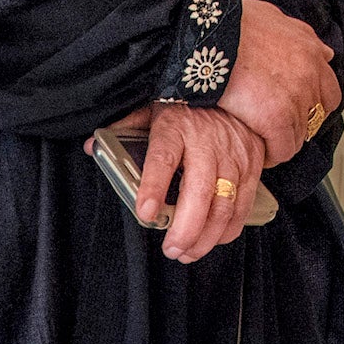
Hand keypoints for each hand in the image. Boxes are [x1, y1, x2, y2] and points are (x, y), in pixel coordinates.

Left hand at [96, 100, 266, 263]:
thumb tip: (91, 148)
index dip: (154, 187)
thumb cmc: (183, 109)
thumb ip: (124, 130)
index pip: (162, 158)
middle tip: (171, 249)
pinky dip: (227, 230)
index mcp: (175, 128)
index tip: (145, 213)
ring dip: (206, 236)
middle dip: (186, 228)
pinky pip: (243, 205)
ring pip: (224, 204)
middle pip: (200, 191)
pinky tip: (211, 241)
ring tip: (186, 253)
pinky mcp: (252, 166)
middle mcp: (208, 142)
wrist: (228, 89)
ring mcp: (233, 155)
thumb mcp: (151, 111)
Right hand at [219, 0, 340, 166]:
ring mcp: (296, 96)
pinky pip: (283, 149)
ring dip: (283, 141)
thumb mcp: (271, 17)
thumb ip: (295, 33)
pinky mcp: (277, 118)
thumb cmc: (230, 24)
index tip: (295, 110)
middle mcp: (309, 73)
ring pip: (300, 135)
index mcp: (309, 49)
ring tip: (265, 142)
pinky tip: (260, 152)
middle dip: (299, 124)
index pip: (328, 89)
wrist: (209, 35)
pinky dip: (273, 154)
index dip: (312, 104)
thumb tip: (311, 43)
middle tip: (279, 129)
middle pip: (317, 115)